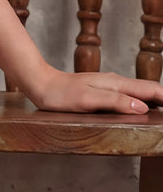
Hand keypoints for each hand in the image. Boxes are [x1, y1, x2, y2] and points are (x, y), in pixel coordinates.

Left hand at [26, 67, 162, 114]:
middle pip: (148, 89)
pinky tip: (140, 108)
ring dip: (154, 99)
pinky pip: (127, 95)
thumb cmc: (61, 95)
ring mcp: (109, 86)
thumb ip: (115, 102)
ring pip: (139, 91)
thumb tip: (142, 107)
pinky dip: (140, 101)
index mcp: (117, 84)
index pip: (151, 90)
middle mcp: (116, 83)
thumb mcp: (88, 100)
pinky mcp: (102, 91)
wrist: (41, 85)